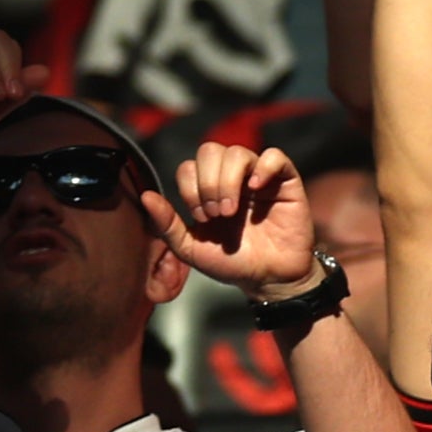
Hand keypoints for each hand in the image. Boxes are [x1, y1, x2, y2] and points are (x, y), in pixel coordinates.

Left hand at [149, 139, 321, 297]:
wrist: (269, 280)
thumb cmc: (231, 263)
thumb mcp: (191, 248)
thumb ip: (167, 224)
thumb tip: (145, 196)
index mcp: (208, 188)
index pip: (189, 166)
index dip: (190, 189)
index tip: (201, 218)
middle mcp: (232, 177)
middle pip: (210, 150)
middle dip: (207, 183)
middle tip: (215, 214)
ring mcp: (259, 177)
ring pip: (237, 152)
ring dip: (228, 180)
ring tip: (231, 210)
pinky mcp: (286, 182)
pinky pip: (276, 156)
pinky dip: (263, 166)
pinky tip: (256, 187)